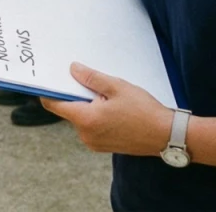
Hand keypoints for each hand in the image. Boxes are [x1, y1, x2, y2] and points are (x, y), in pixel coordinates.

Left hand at [41, 63, 173, 156]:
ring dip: (88, 106)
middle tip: (90, 82)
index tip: (49, 79)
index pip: (54, 105)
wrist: (166, 135)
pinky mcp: (102, 146)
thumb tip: (72, 69)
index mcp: (86, 119)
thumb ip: (91, 78)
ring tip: (108, 97)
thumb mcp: (117, 87)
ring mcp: (94, 142)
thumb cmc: (144, 111)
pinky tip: (112, 108)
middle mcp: (85, 134)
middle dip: (76, 95)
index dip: (48, 91)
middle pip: (69, 110)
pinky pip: (91, 127)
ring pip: (81, 118)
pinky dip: (96, 116)